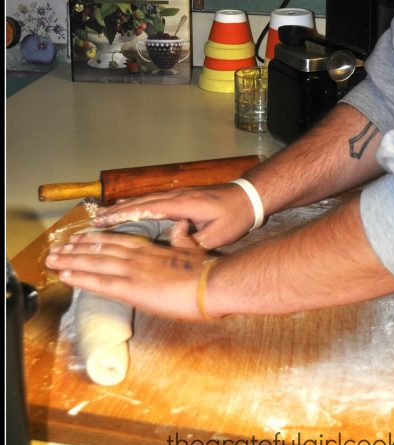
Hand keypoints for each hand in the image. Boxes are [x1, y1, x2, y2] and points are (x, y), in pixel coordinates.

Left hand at [45, 231, 221, 320]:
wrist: (214, 282)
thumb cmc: (208, 270)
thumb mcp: (194, 249)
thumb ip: (182, 240)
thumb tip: (181, 228)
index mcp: (152, 249)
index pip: (118, 241)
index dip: (97, 239)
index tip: (81, 237)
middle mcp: (138, 256)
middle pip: (101, 249)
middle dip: (76, 248)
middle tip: (56, 248)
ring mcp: (133, 271)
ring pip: (95, 262)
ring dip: (71, 260)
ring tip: (52, 258)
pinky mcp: (132, 288)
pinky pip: (100, 282)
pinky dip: (80, 277)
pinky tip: (65, 275)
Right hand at [93, 183, 257, 249]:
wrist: (248, 198)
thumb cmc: (234, 217)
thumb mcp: (217, 235)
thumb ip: (195, 242)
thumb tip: (175, 249)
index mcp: (182, 204)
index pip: (146, 208)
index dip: (123, 214)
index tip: (103, 220)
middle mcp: (176, 196)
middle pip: (140, 202)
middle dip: (117, 211)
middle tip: (94, 219)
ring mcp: (178, 195)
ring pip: (145, 200)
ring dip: (125, 208)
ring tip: (104, 216)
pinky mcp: (182, 198)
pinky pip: (154, 201)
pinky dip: (138, 206)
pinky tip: (129, 212)